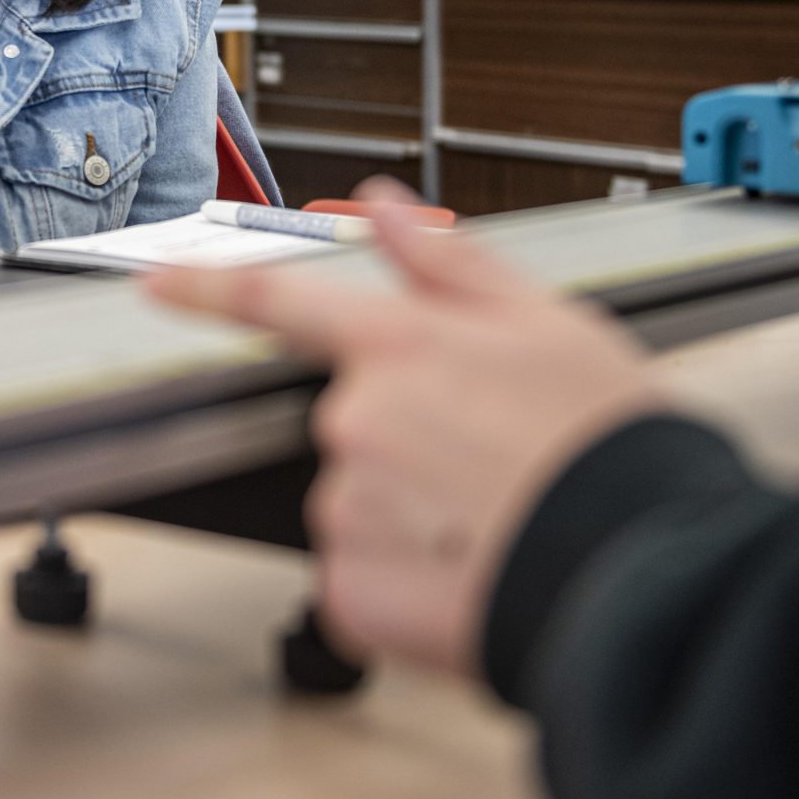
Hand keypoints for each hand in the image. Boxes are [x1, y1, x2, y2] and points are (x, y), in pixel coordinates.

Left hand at [148, 183, 665, 674]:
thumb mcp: (546, 322)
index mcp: (400, 346)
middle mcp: (358, 419)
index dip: (206, 290)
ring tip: (490, 527)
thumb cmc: (609, 445)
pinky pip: (360, 583)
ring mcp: (346, 508)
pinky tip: (466, 577)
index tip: (155, 284)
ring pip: (357, 507)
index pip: (278, 302)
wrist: (642, 571)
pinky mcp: (350, 591)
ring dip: (408, 519)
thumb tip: (389, 207)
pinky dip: (404, 587)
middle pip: (349, 425)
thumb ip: (448, 263)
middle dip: (405, 445)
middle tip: (488, 468)